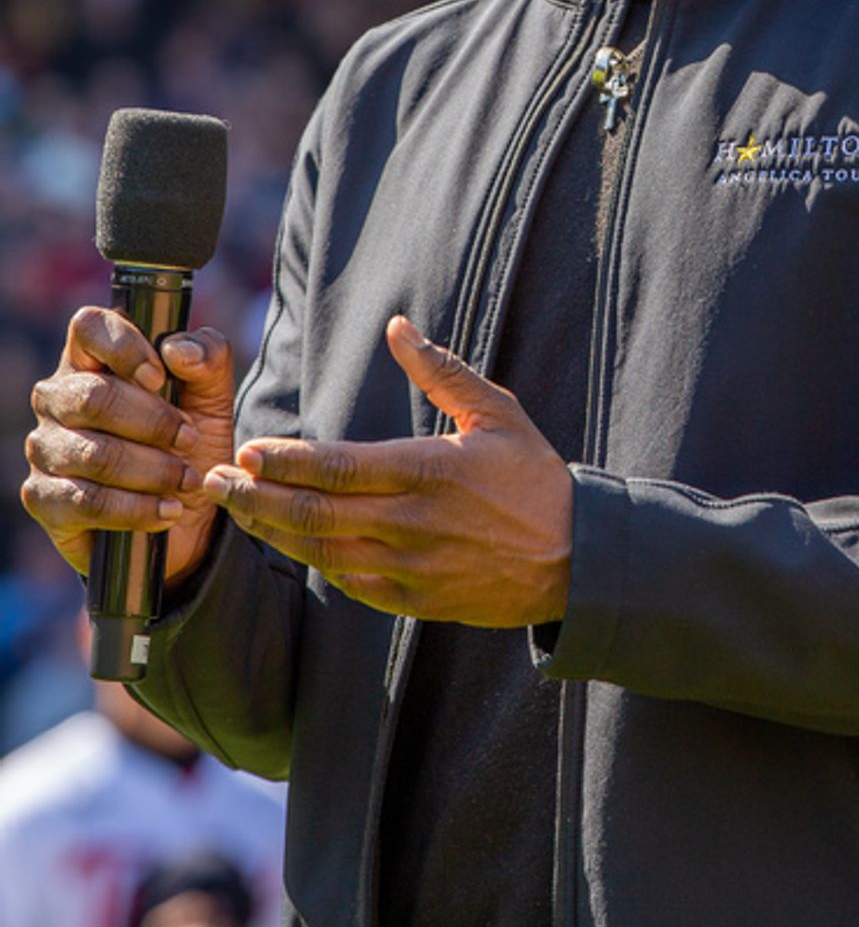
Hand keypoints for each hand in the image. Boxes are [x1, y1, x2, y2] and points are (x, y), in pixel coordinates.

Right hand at [22, 309, 234, 585]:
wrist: (186, 513)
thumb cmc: (189, 443)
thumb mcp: (212, 398)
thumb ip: (208, 359)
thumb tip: (177, 350)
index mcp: (93, 359)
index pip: (89, 327)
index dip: (125, 347)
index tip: (160, 378)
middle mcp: (58, 398)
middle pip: (94, 396)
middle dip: (153, 422)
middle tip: (189, 439)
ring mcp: (45, 447)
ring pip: (94, 453)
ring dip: (153, 470)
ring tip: (187, 480)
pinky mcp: (43, 497)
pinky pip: (88, 501)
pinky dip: (136, 508)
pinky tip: (166, 510)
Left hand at [202, 316, 572, 626]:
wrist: (574, 558)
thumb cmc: (534, 477)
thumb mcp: (496, 412)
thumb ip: (440, 371)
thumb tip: (397, 328)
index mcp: (428, 471)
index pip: (337, 468)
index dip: (286, 461)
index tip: (247, 448)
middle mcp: (411, 523)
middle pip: (314, 514)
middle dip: (256, 497)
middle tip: (215, 480)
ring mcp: (409, 567)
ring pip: (321, 550)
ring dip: (272, 530)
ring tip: (236, 507)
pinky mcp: (412, 598)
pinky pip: (347, 580)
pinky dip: (312, 559)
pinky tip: (289, 540)